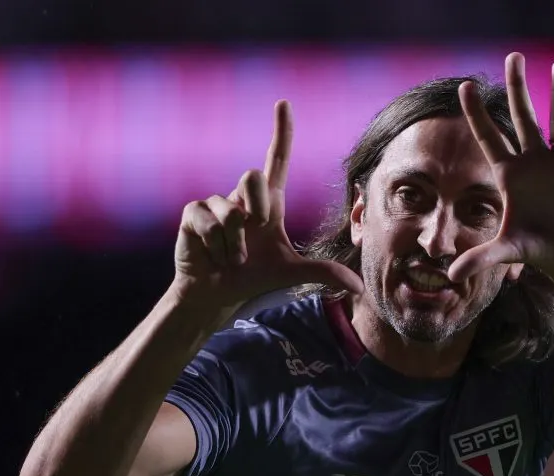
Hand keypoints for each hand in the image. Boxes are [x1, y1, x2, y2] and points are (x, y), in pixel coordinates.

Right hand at [173, 100, 362, 310]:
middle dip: (256, 210)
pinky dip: (216, 247)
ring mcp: (215, 203)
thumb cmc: (253, 279)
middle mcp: (242, 197)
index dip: (281, 132)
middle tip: (252, 240)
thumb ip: (325, 273)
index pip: (277, 159)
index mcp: (268, 203)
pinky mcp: (193, 213)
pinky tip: (214, 256)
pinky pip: (209, 223)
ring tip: (232, 258)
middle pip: (252, 176)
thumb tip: (360, 288)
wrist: (217, 294)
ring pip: (231, 211)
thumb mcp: (292, 273)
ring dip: (236, 245)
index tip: (284, 103)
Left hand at [448, 53, 553, 287]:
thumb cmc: (536, 250)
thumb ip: (480, 258)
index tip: (464, 85)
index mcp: (510, 174)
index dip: (476, 113)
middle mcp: (534, 161)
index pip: (489, 137)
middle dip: (516, 88)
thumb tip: (450, 276)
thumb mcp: (506, 252)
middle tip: (512, 57)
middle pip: (522, 117)